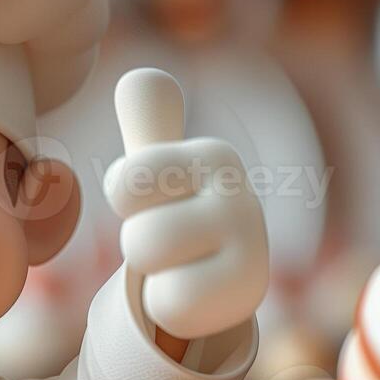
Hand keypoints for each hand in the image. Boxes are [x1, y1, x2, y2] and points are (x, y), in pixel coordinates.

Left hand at [103, 68, 267, 341]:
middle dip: (141, 243)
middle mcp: (243, 194)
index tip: (156, 201)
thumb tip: (138, 74)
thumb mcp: (158, 167)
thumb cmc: (178, 210)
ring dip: (154, 275)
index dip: (128, 201)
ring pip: (153, 267)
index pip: (127, 184)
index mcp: (215, 156)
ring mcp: (252, 246)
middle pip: (138, 234)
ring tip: (183, 265)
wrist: (219, 275)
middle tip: (171, 242)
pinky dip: (170, 305)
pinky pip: (171, 304)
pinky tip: (196, 292)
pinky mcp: (249, 294)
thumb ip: (147, 123)